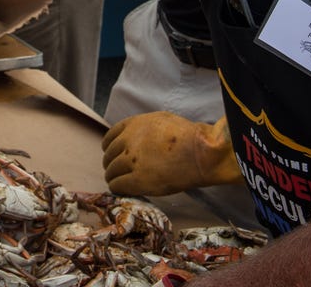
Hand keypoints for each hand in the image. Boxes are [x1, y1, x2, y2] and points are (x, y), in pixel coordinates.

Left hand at [102, 113, 241, 195]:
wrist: (200, 152)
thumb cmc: (188, 135)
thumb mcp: (161, 120)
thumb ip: (144, 127)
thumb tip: (139, 135)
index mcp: (133, 125)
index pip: (110, 138)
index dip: (110, 148)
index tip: (113, 155)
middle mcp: (128, 141)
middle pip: (109, 156)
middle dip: (111, 164)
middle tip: (116, 171)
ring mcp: (131, 161)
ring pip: (112, 172)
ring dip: (113, 177)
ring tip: (118, 182)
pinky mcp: (138, 180)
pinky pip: (118, 185)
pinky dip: (118, 188)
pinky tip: (122, 190)